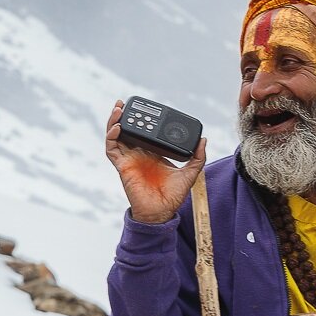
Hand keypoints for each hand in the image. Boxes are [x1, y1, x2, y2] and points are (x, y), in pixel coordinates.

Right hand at [105, 99, 206, 222]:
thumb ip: (197, 157)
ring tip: (118, 109)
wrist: (161, 212)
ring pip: (116, 137)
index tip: (146, 108)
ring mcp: (129, 159)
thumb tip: (203, 140)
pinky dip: (112, 137)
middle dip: (124, 116)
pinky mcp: (122, 166)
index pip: (144, 132)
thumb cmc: (173, 196)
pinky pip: (112, 149)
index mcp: (152, 153)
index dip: (142, 120)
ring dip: (114, 122)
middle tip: (124, 103)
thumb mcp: (190, 172)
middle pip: (127, 131)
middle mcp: (138, 154)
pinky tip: (118, 127)